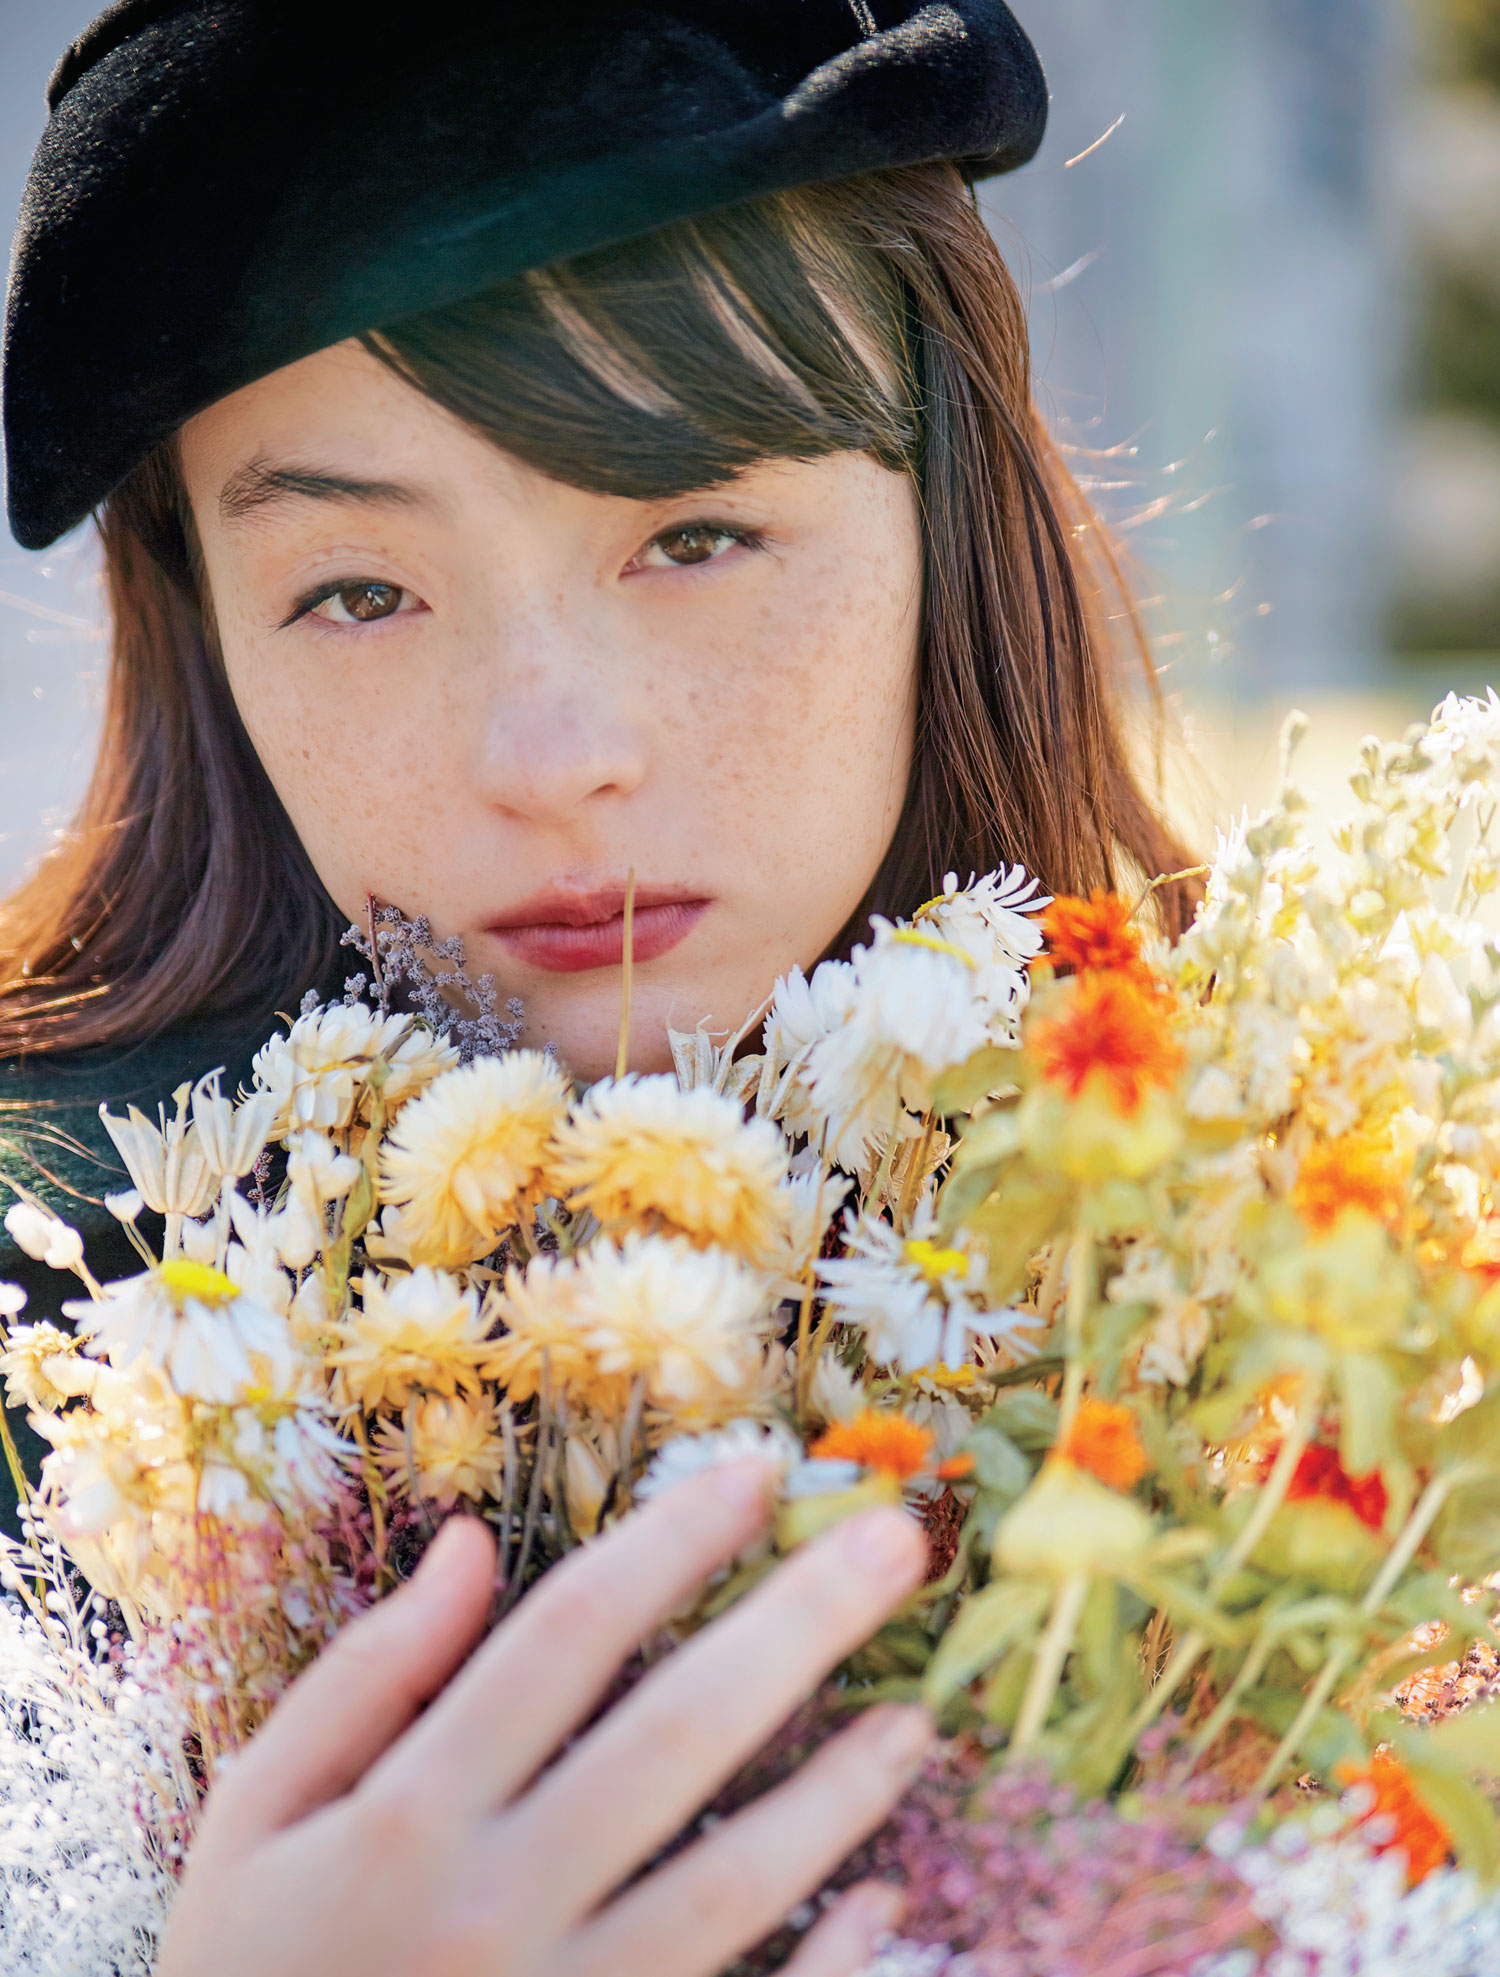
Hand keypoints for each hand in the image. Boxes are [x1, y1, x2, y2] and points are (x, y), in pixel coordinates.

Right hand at [155, 1462, 932, 1976]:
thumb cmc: (243, 1970)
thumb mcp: (255, 1815)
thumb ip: (361, 1678)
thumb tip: (471, 1544)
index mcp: (405, 1817)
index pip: (568, 1638)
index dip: (670, 1543)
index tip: (757, 1473)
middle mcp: (494, 1909)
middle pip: (676, 1737)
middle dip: (799, 1624)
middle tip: (896, 1538)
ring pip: (733, 1885)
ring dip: (840, 1795)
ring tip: (917, 1720)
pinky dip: (827, 1969)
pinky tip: (885, 1900)